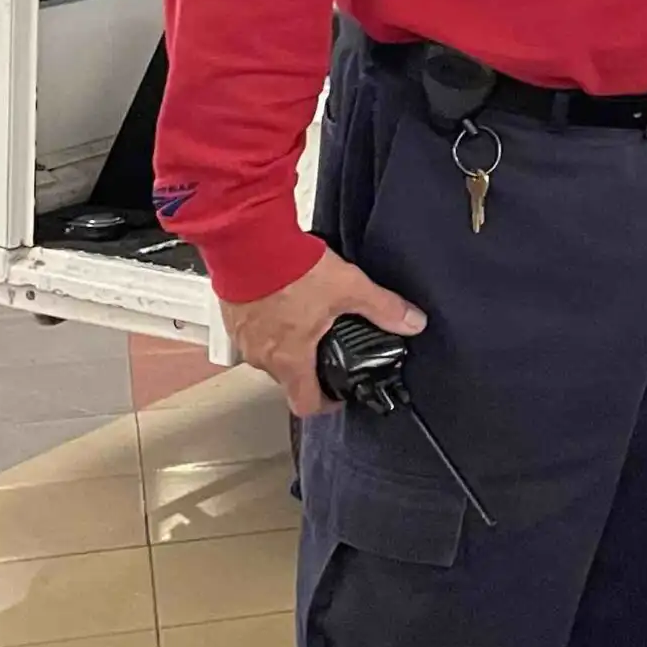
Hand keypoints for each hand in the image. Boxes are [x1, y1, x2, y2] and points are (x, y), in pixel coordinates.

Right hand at [220, 248, 423, 416]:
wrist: (250, 241)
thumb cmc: (290, 269)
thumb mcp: (349, 287)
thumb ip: (383, 308)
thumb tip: (413, 322)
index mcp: (291, 359)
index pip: (305, 405)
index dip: (326, 404)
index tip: (339, 393)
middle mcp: (263, 356)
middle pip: (288, 379)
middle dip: (310, 368)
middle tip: (329, 348)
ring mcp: (244, 339)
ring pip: (269, 356)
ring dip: (287, 346)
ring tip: (308, 321)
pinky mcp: (233, 318)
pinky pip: (252, 334)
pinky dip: (268, 326)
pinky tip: (284, 304)